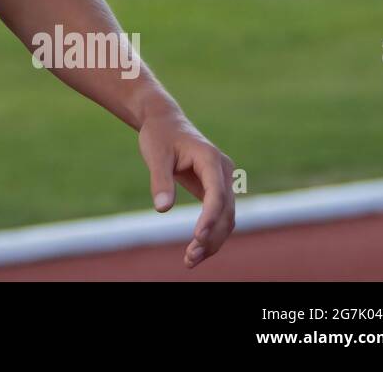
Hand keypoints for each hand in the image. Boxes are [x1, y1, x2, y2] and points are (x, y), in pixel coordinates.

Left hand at [138, 110, 235, 269]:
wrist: (165, 122)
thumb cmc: (159, 136)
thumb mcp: (155, 155)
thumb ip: (160, 180)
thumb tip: (162, 209)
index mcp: (210, 159)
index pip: (217, 194)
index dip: (209, 217)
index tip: (197, 237)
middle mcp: (224, 171)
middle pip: (225, 211)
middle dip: (210, 236)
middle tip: (190, 257)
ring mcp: (224, 180)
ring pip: (227, 217)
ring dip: (213, 240)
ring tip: (190, 260)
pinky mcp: (217, 189)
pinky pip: (220, 215)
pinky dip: (211, 233)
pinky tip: (197, 250)